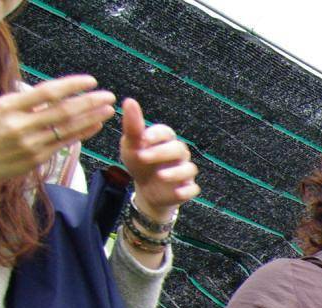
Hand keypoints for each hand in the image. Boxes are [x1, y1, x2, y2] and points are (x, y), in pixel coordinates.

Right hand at [0, 75, 114, 190]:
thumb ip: (25, 101)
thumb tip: (54, 92)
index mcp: (8, 105)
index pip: (47, 92)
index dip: (72, 85)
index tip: (91, 80)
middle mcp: (20, 124)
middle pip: (63, 111)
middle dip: (90, 102)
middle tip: (109, 95)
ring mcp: (30, 143)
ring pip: (68, 128)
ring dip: (91, 118)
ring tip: (108, 109)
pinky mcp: (37, 158)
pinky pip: (65, 143)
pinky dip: (82, 133)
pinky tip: (95, 125)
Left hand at [118, 98, 198, 217]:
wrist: (146, 188)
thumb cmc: (140, 162)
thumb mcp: (131, 145)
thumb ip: (132, 126)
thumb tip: (129, 100)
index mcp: (165, 140)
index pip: (166, 132)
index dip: (157, 135)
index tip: (143, 138)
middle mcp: (178, 154)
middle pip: (178, 149)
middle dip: (161, 153)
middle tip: (143, 157)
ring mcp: (184, 171)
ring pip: (188, 168)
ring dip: (176, 172)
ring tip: (160, 176)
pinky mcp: (187, 188)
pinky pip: (192, 189)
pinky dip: (187, 190)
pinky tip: (178, 193)